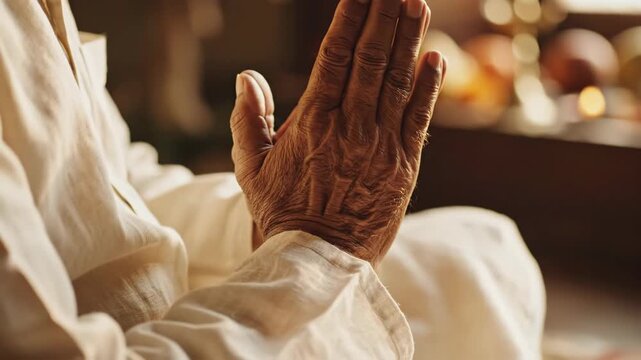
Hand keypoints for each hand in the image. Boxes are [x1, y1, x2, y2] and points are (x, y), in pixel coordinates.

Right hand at [232, 0, 443, 265]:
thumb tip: (247, 77)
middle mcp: (350, 127)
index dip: (350, 17)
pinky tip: (436, 56)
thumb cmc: (281, 213)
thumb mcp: (251, 168)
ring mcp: (381, 146)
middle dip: (383, 15)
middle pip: (370, 58)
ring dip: (409, 38)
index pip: (334, 56)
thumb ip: (249, 120)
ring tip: (416, 3)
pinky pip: (419, 119)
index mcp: (312, 123)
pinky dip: (429, 86)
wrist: (319, 261)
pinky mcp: (404, 167)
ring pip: (398, 81)